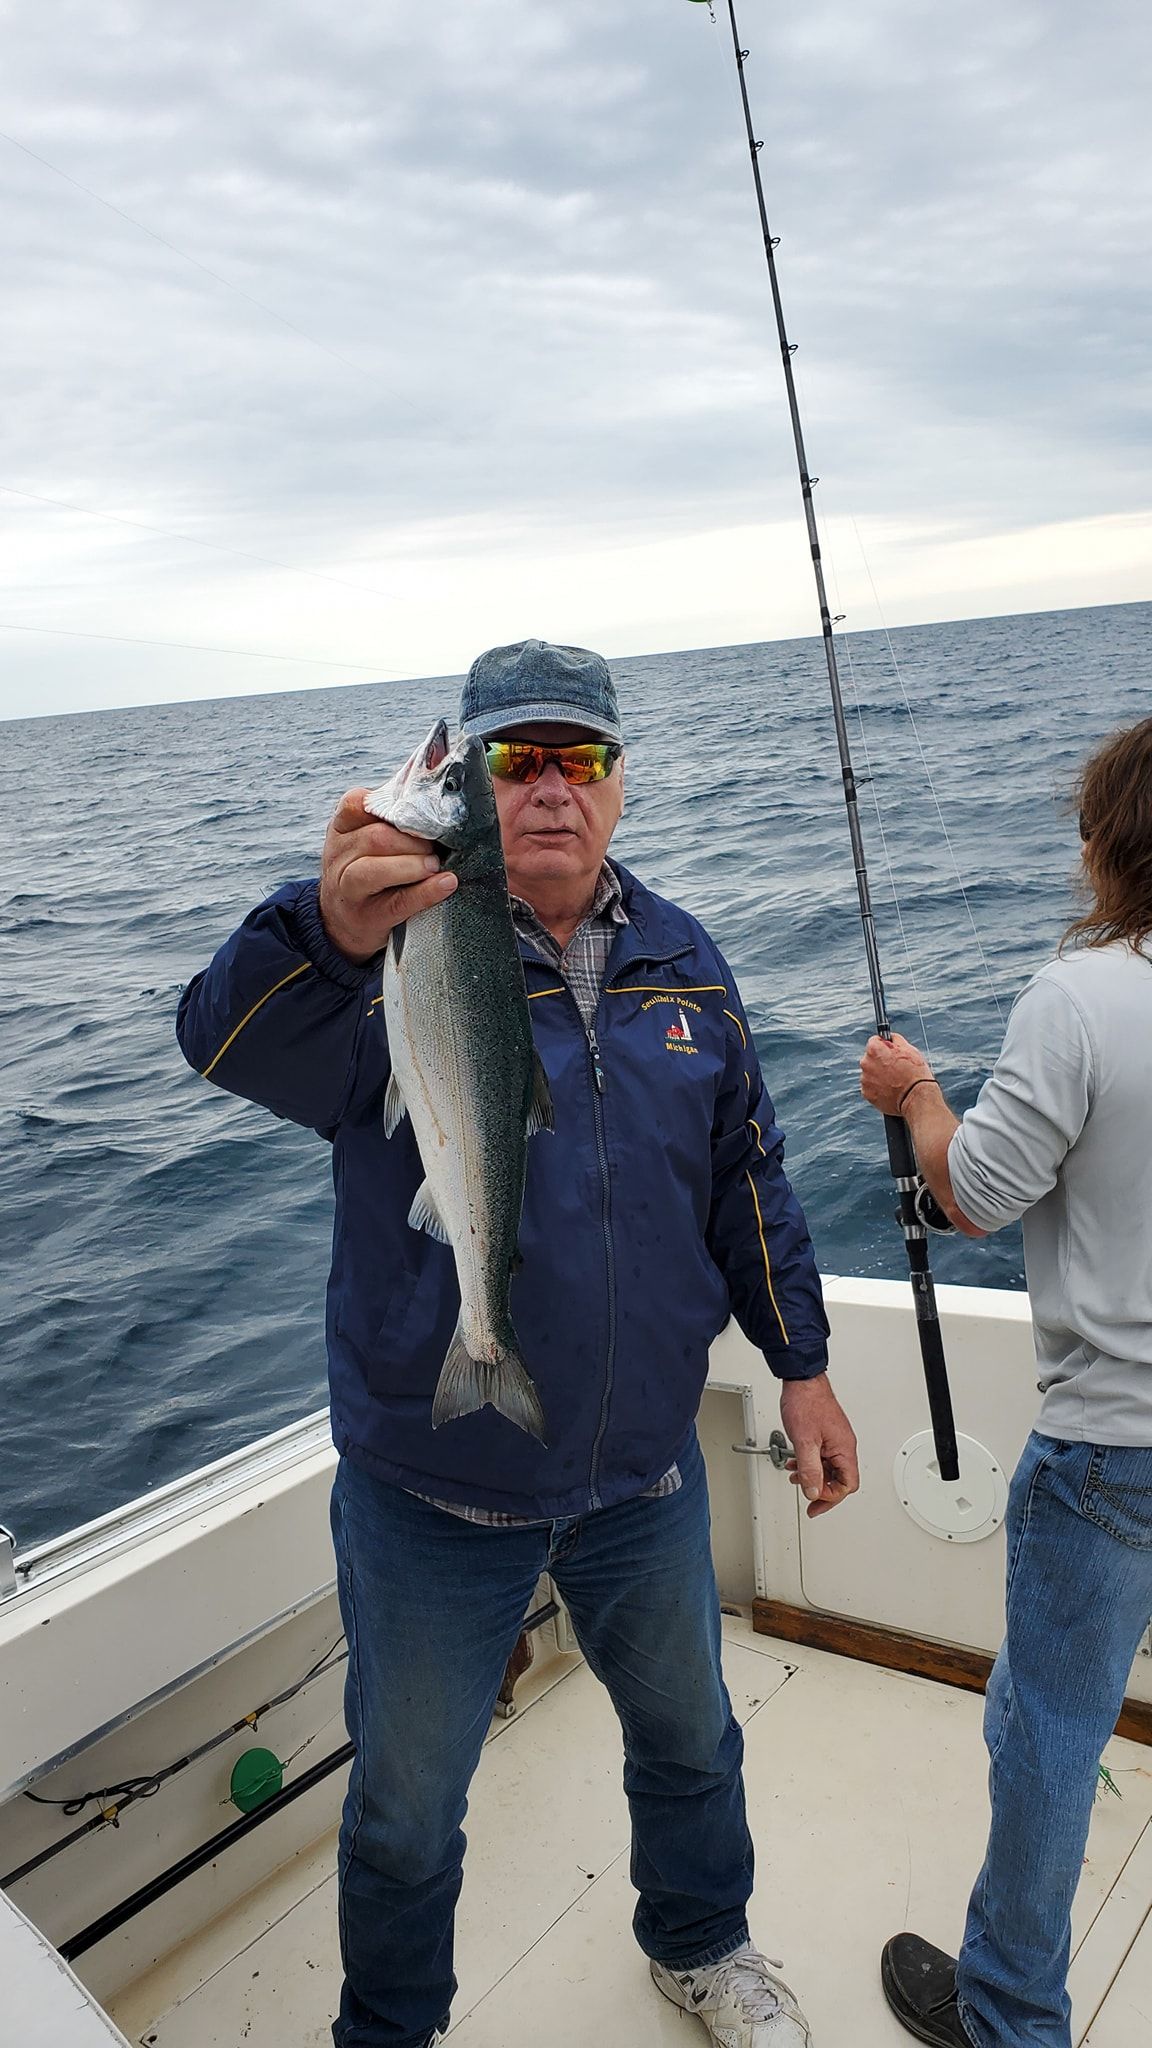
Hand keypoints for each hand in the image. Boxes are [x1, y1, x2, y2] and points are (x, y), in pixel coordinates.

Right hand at [318, 787, 457, 963]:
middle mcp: (338, 856)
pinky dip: (426, 892)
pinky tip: (446, 884)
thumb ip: (390, 820)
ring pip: (375, 870)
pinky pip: (398, 902)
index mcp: (341, 829)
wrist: (344, 921)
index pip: (355, 803)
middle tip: (434, 847)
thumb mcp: (365, 841)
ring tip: (435, 865)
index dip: (391, 804)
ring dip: (413, 864)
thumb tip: (436, 799)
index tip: (418, 811)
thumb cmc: (366, 871)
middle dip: (412, 840)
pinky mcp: (367, 917)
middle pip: (375, 838)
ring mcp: (347, 889)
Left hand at [779, 1376, 858, 1518]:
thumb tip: (813, 1492)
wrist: (802, 1381)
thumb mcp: (804, 1441)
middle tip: (810, 1503)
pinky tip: (797, 1464)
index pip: (846, 1484)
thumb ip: (810, 1470)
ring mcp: (835, 1439)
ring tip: (798, 1481)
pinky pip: (822, 1457)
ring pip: (829, 1468)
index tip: (814, 1500)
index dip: (830, 1496)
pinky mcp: (826, 1434)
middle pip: (839, 1479)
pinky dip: (810, 1464)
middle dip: (822, 1492)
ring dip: (814, 1478)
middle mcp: (843, 1445)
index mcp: (844, 1449)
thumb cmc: (806, 1403)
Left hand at [859, 1031, 934, 1116]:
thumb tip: (889, 1037)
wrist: (916, 1097)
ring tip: (894, 1082)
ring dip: (879, 1075)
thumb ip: (895, 1039)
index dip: (885, 1046)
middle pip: (871, 1058)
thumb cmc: (915, 1072)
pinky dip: (878, 1088)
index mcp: (874, 1049)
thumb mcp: (909, 1049)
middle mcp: (865, 1062)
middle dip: (880, 1061)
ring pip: (870, 1073)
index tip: (891, 1052)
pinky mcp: (866, 1093)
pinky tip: (890, 1090)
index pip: (874, 1041)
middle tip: (895, 1069)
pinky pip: (871, 1087)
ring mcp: (865, 1079)